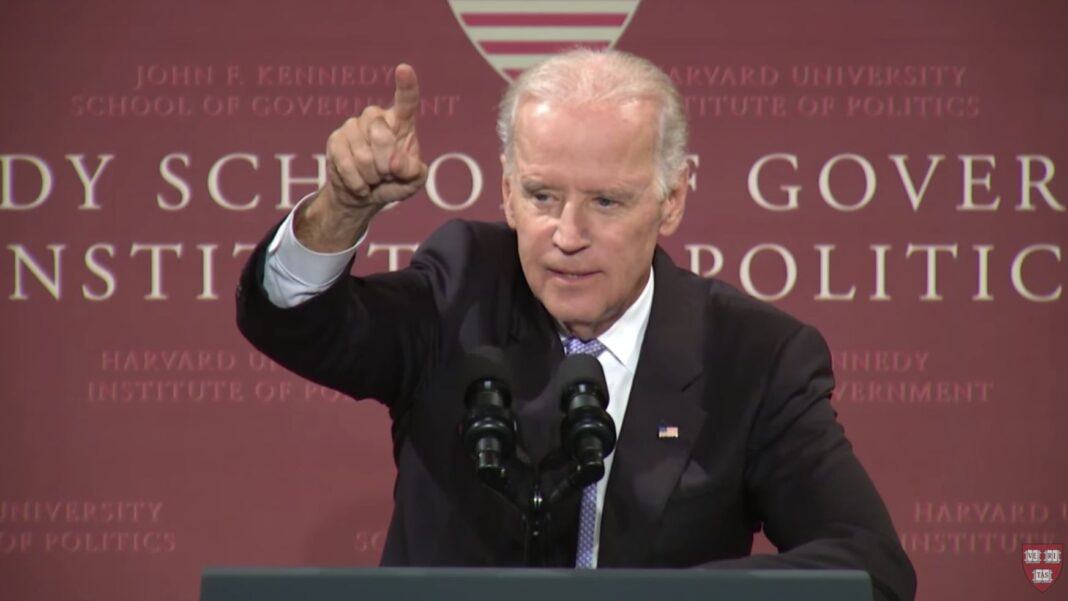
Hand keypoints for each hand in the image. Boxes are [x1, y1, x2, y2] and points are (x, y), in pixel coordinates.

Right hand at [324, 64, 427, 209]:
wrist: (365, 195)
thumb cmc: (394, 183)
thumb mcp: (412, 182)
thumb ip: (413, 172)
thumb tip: (394, 161)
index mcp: (401, 123)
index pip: (406, 100)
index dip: (406, 85)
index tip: (404, 69)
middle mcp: (376, 118)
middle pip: (381, 135)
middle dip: (385, 164)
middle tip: (386, 175)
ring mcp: (353, 126)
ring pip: (363, 154)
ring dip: (371, 176)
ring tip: (373, 179)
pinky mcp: (336, 139)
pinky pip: (346, 163)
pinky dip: (356, 182)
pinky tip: (360, 185)